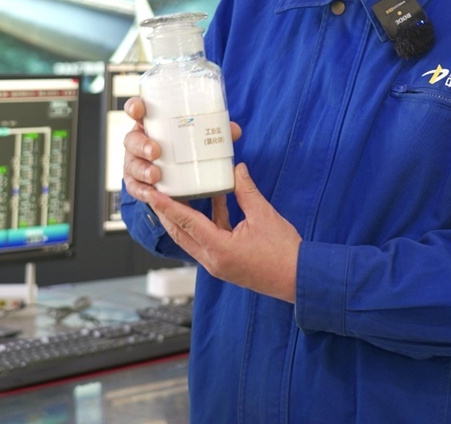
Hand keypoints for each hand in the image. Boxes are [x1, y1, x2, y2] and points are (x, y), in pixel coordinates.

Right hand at [121, 95, 242, 197]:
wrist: (183, 177)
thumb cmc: (189, 148)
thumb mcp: (202, 138)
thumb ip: (218, 133)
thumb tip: (233, 131)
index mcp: (152, 123)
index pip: (137, 110)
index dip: (134, 107)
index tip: (139, 110)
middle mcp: (140, 142)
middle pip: (131, 139)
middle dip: (141, 145)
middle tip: (156, 151)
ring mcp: (136, 162)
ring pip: (132, 164)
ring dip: (142, 170)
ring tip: (156, 176)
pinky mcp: (138, 183)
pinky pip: (134, 187)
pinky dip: (141, 191)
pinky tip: (150, 193)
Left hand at [139, 163, 301, 303]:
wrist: (298, 278)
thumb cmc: (284, 254)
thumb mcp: (264, 216)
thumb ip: (247, 192)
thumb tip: (237, 171)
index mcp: (219, 249)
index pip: (185, 222)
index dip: (167, 205)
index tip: (152, 193)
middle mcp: (212, 260)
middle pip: (180, 233)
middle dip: (166, 212)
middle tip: (156, 192)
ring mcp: (217, 264)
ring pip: (191, 238)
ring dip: (183, 218)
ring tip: (177, 196)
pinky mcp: (225, 263)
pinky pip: (207, 240)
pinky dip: (205, 223)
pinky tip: (214, 203)